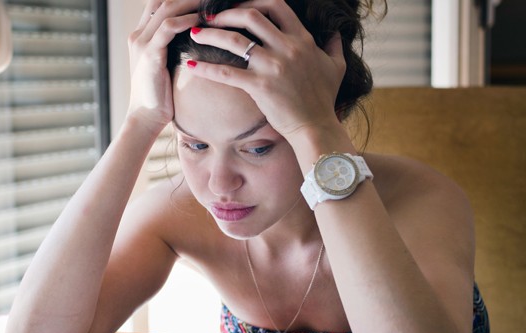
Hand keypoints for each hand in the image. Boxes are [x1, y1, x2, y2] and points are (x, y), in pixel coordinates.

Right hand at [126, 0, 198, 137]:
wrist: (146, 117)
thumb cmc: (160, 95)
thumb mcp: (165, 66)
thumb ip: (173, 49)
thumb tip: (197, 39)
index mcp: (140, 36)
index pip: (158, 4)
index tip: (202, 1)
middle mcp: (138, 35)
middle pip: (163, 1)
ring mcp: (142, 43)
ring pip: (166, 8)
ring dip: (190, 3)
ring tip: (210, 2)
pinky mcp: (149, 54)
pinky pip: (168, 28)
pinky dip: (186, 20)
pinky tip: (202, 21)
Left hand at [184, 0, 346, 140]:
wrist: (316, 127)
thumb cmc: (324, 99)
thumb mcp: (336, 67)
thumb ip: (334, 46)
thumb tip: (335, 32)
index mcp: (302, 39)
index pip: (276, 6)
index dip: (254, 1)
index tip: (237, 6)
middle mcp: (287, 48)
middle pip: (251, 16)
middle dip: (226, 13)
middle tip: (209, 17)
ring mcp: (273, 66)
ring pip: (234, 40)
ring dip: (210, 34)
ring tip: (194, 33)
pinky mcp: (260, 86)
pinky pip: (226, 73)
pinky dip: (205, 67)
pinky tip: (189, 65)